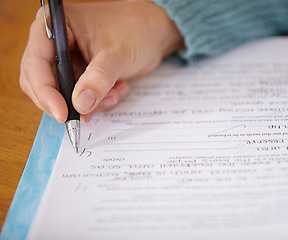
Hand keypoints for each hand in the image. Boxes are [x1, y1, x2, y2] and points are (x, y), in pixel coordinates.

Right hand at [20, 0, 182, 121]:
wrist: (155, 34)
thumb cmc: (136, 30)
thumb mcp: (117, 55)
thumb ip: (98, 80)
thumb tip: (79, 105)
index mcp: (55, 25)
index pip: (36, 63)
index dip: (45, 92)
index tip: (62, 114)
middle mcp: (55, 43)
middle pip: (43, 83)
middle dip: (67, 102)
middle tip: (87, 114)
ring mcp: (67, 60)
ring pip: (63, 95)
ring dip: (90, 103)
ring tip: (115, 92)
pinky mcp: (80, 74)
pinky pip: (80, 98)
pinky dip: (99, 100)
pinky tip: (118, 89)